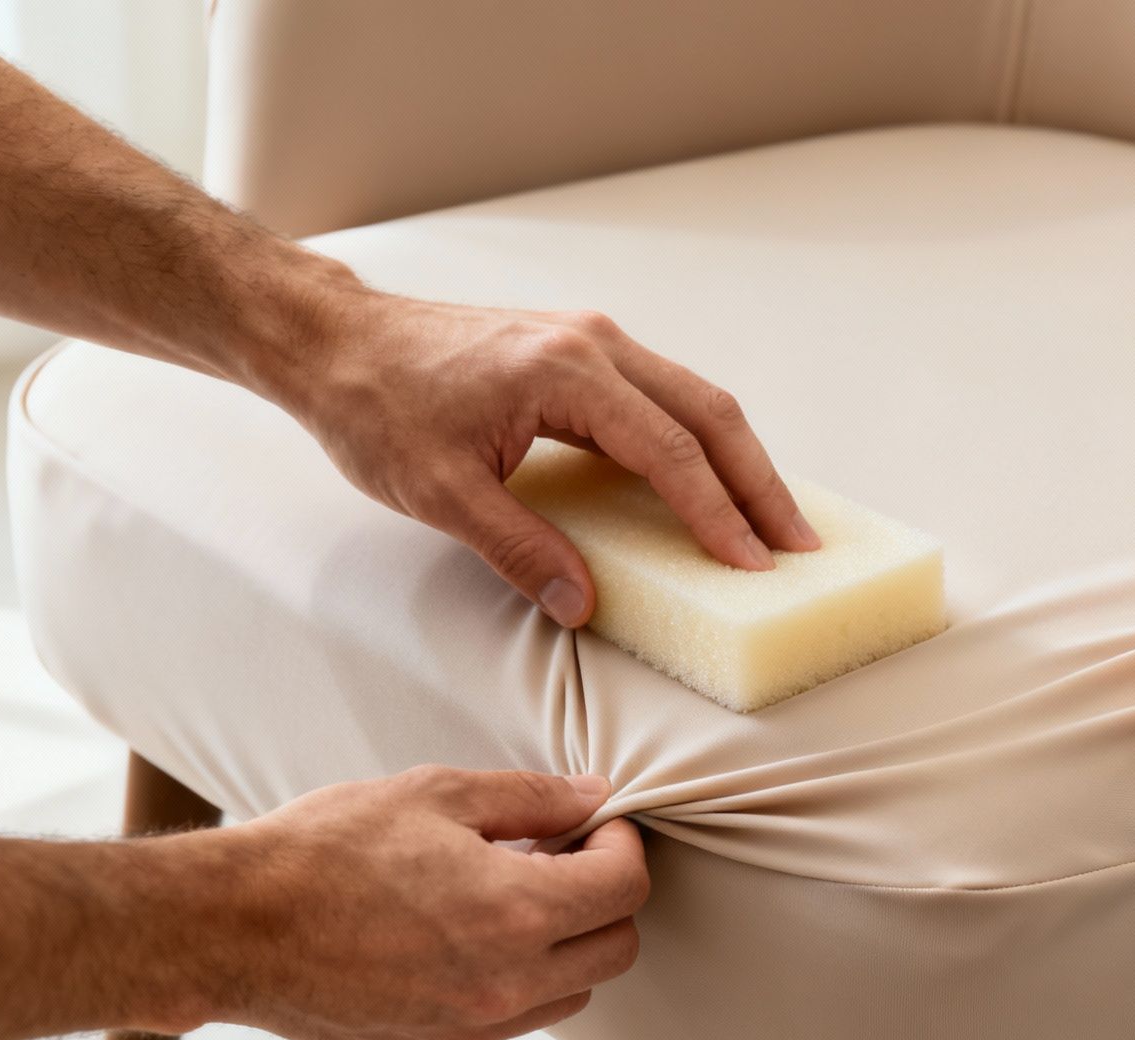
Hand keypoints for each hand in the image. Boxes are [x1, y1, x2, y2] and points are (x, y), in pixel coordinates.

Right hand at [193, 766, 646, 1039]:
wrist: (230, 928)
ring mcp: (472, 1027)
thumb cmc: (325, 850)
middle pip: (615, 949)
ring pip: (570, 992)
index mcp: (516, 914)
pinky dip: (516, 977)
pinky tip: (468, 931)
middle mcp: (506, 985)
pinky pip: (513, 1019)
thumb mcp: (436, 794)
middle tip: (560, 854)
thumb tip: (593, 798)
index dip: (621, 844)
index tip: (595, 823)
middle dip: (605, 896)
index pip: (626, 888)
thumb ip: (531, 798)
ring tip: (511, 891)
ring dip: (565, 942)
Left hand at [261, 290, 820, 625]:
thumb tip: (582, 603)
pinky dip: (701, 442)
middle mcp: (593, 345)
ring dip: (740, 461)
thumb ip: (519, 548)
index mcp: (565, 373)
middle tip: (798, 546)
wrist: (336, 341)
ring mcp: (591, 342)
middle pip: (709, 414)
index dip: (717, 514)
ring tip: (774, 522)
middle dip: (760, 484)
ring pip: (695, 399)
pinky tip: (715, 483)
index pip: (670, 451)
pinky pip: (664, 396)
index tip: (753, 565)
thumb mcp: (439, 493)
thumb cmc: (376, 406)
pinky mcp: (581, 352)